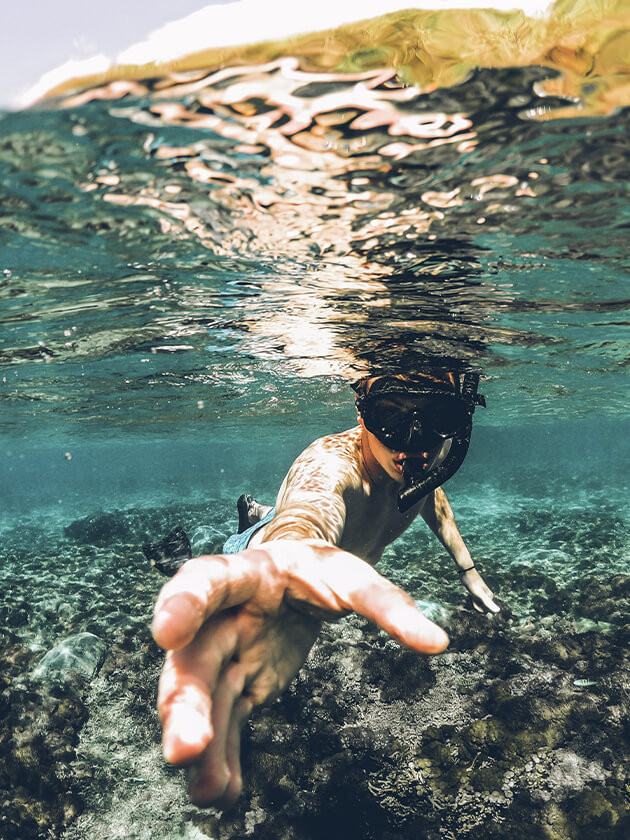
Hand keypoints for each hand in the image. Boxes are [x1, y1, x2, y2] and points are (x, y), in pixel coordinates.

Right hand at [152, 540, 449, 806]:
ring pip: (203, 698)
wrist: (295, 579)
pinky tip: (224, 794)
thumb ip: (388, 605)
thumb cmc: (318, 571)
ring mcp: (224, 653)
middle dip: (184, 702)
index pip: (205, 580)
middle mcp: (222, 616)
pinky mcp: (236, 684)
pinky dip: (223, 757)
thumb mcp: (351, 577)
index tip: (166, 633)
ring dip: (201, 743)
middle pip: (195, 657)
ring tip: (206, 790)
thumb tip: (438, 641)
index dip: (182, 603)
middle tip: (185, 749)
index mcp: (246, 574)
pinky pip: (224, 722)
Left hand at [460, 566, 499, 612]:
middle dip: (475, 605)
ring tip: (471, 593)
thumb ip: (488, 603)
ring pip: (477, 603)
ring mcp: (482, 593)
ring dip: (473, 602)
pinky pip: (475, 600)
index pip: (485, 610)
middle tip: (472, 595)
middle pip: (481, 607)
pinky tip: (470, 594)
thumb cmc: (472, 582)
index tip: (474, 599)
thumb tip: (498, 611)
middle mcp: (487, 595)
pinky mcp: (476, 591)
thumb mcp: (480, 594)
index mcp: (490, 597)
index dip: (478, 608)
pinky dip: (472, 599)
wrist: (466, 571)